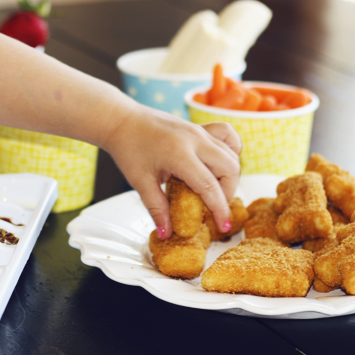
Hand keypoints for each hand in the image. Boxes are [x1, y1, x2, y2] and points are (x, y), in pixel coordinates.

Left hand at [104, 105, 240, 238]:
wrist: (122, 120)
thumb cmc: (128, 149)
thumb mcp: (140, 182)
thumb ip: (157, 209)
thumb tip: (167, 233)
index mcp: (179, 154)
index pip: (209, 185)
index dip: (219, 208)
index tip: (223, 226)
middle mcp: (195, 139)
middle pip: (230, 168)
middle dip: (228, 193)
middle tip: (214, 207)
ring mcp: (200, 130)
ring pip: (232, 153)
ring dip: (229, 175)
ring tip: (214, 189)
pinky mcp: (200, 126)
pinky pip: (227, 135)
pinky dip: (231, 150)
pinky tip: (220, 164)